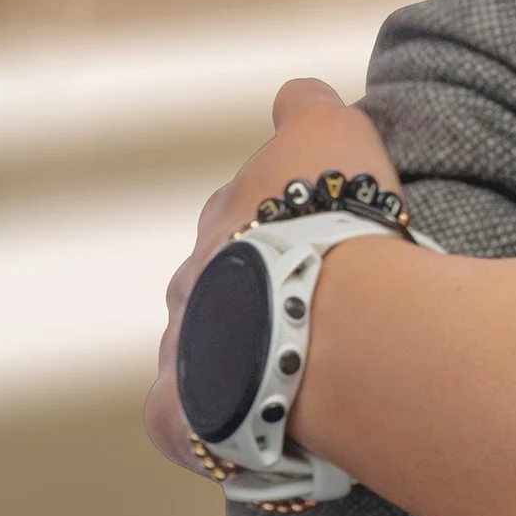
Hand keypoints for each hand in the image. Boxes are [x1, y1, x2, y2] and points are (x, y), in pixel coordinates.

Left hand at [144, 77, 402, 475]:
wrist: (328, 319)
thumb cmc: (338, 218)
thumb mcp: (335, 127)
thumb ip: (307, 104)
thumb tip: (292, 94)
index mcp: (228, 208)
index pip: (247, 203)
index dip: (285, 216)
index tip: (320, 230)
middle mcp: (192, 273)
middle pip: (216, 274)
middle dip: (250, 283)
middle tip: (309, 298)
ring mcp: (181, 347)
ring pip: (200, 346)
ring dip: (234, 350)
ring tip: (291, 364)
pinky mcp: (177, 416)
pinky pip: (184, 421)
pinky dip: (209, 421)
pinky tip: (247, 420)